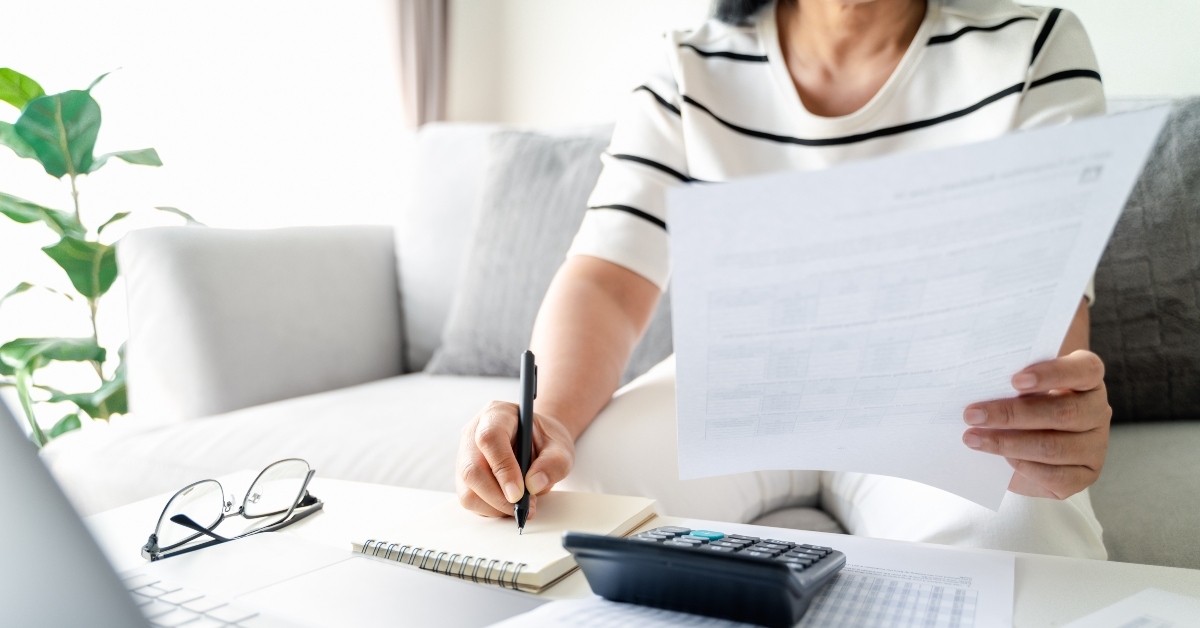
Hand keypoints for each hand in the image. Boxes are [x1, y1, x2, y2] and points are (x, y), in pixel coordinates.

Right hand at [456, 401, 575, 517]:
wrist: (536, 442)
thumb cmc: (545, 440)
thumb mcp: (560, 447)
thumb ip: (553, 463)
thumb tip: (533, 485)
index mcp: (497, 415)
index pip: (490, 438)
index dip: (503, 468)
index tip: (518, 493)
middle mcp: (474, 433)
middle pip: (472, 469)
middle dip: (497, 496)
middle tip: (522, 507)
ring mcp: (465, 456)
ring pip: (467, 490)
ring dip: (494, 506)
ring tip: (520, 505)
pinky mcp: (464, 477)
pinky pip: (469, 500)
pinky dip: (490, 509)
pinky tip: (509, 504)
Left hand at [962, 350, 1111, 498]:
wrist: (1026, 439)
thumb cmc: (1020, 401)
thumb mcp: (1017, 385)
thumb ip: (1009, 380)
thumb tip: (977, 385)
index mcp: (1087, 377)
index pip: (1084, 370)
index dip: (1051, 374)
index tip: (1015, 380)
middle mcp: (1098, 409)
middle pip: (1063, 413)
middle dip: (1011, 414)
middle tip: (972, 414)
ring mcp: (1096, 444)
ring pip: (1055, 447)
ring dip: (1007, 444)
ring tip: (973, 439)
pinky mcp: (1086, 474)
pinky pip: (1056, 476)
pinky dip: (1024, 468)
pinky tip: (1002, 460)